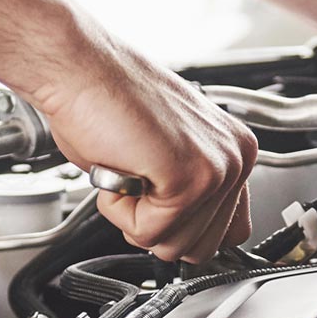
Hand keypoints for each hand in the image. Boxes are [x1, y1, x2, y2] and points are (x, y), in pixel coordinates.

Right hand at [23, 35, 257, 263]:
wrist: (80, 68)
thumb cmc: (106, 100)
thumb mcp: (164, 153)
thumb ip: (187, 193)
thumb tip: (185, 234)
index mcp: (235, 149)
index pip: (230, 232)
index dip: (182, 227)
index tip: (157, 198)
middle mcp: (236, 158)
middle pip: (203, 249)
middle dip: (156, 225)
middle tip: (136, 176)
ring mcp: (217, 169)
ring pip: (174, 246)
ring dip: (135, 216)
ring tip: (128, 166)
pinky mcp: (189, 178)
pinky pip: (148, 232)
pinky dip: (119, 209)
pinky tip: (120, 166)